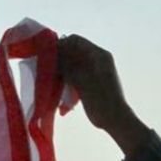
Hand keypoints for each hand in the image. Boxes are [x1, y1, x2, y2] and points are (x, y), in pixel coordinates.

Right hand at [57, 35, 147, 153]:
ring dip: (61, 70)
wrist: (114, 119)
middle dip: (59, 58)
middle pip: (73, 52)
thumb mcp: (81, 79)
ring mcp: (94, 72)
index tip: (48, 54)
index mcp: (99, 55)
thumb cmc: (100, 97)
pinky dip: (66, 80)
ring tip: (50, 77)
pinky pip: (74, 76)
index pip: (76, 41)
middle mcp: (97, 60)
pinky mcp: (90, 83)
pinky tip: (57, 87)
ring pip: (72, 65)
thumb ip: (65, 66)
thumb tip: (50, 55)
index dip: (61, 45)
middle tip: (46, 66)